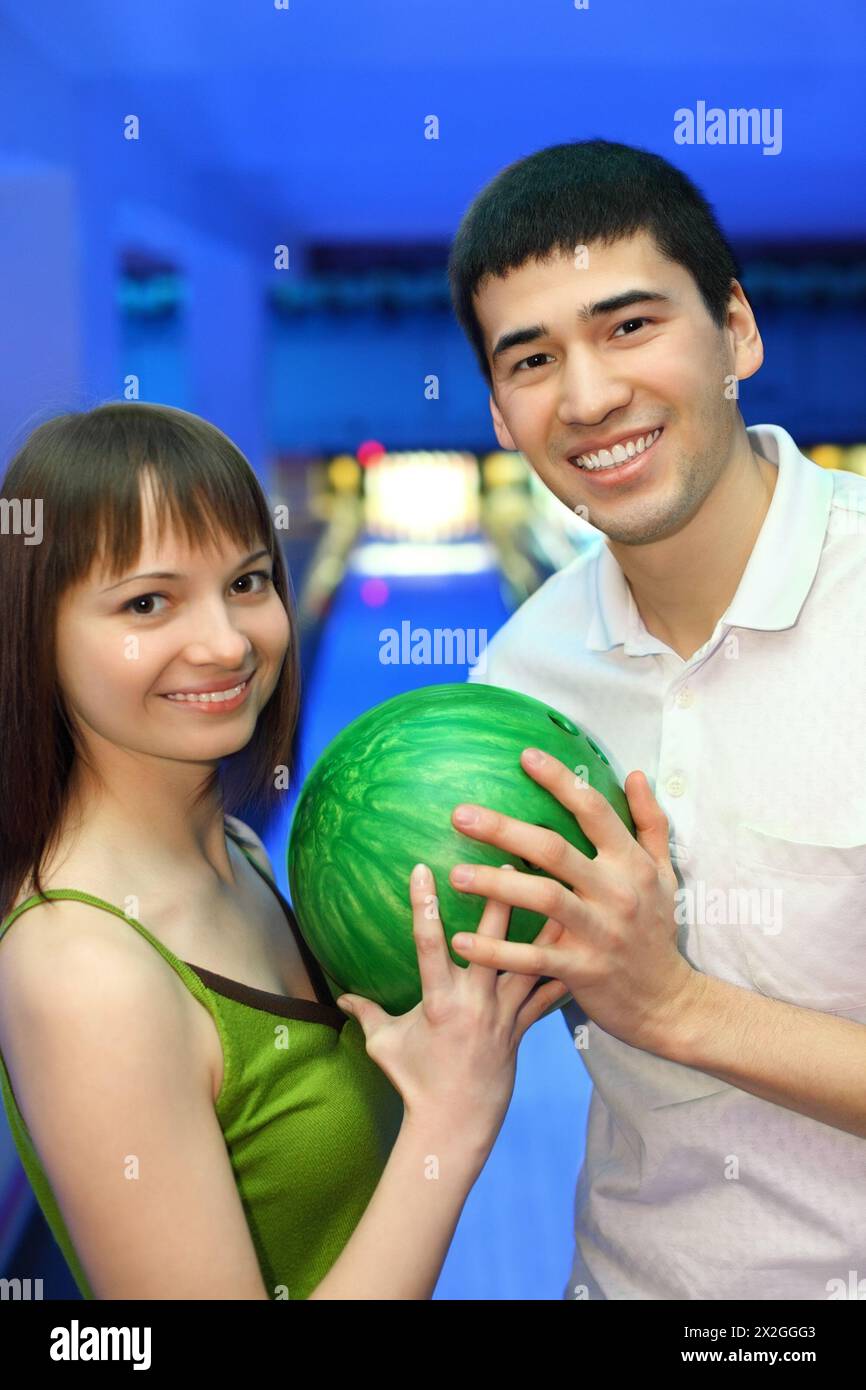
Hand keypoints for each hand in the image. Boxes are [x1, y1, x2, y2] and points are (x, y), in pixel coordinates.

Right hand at [335, 862, 568, 1142]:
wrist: (454, 1125)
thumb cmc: (414, 1083)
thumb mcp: (383, 1045)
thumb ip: (367, 1012)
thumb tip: (341, 995)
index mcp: (437, 1001)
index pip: (427, 943)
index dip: (423, 905)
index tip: (422, 868)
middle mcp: (474, 1002)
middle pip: (491, 943)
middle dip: (499, 901)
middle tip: (508, 861)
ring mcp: (502, 1015)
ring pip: (528, 963)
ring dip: (544, 929)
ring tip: (561, 894)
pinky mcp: (520, 1029)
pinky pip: (546, 997)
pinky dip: (563, 973)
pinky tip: (584, 948)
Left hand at [446, 748, 701, 1052]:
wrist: (668, 1001)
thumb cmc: (657, 930)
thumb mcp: (664, 873)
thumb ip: (651, 822)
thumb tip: (635, 773)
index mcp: (631, 863)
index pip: (595, 810)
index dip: (561, 781)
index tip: (524, 756)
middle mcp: (616, 892)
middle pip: (555, 850)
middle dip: (505, 829)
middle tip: (460, 814)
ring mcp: (599, 932)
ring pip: (542, 899)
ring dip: (495, 886)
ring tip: (454, 874)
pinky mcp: (582, 970)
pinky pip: (532, 957)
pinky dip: (496, 950)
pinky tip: (461, 940)